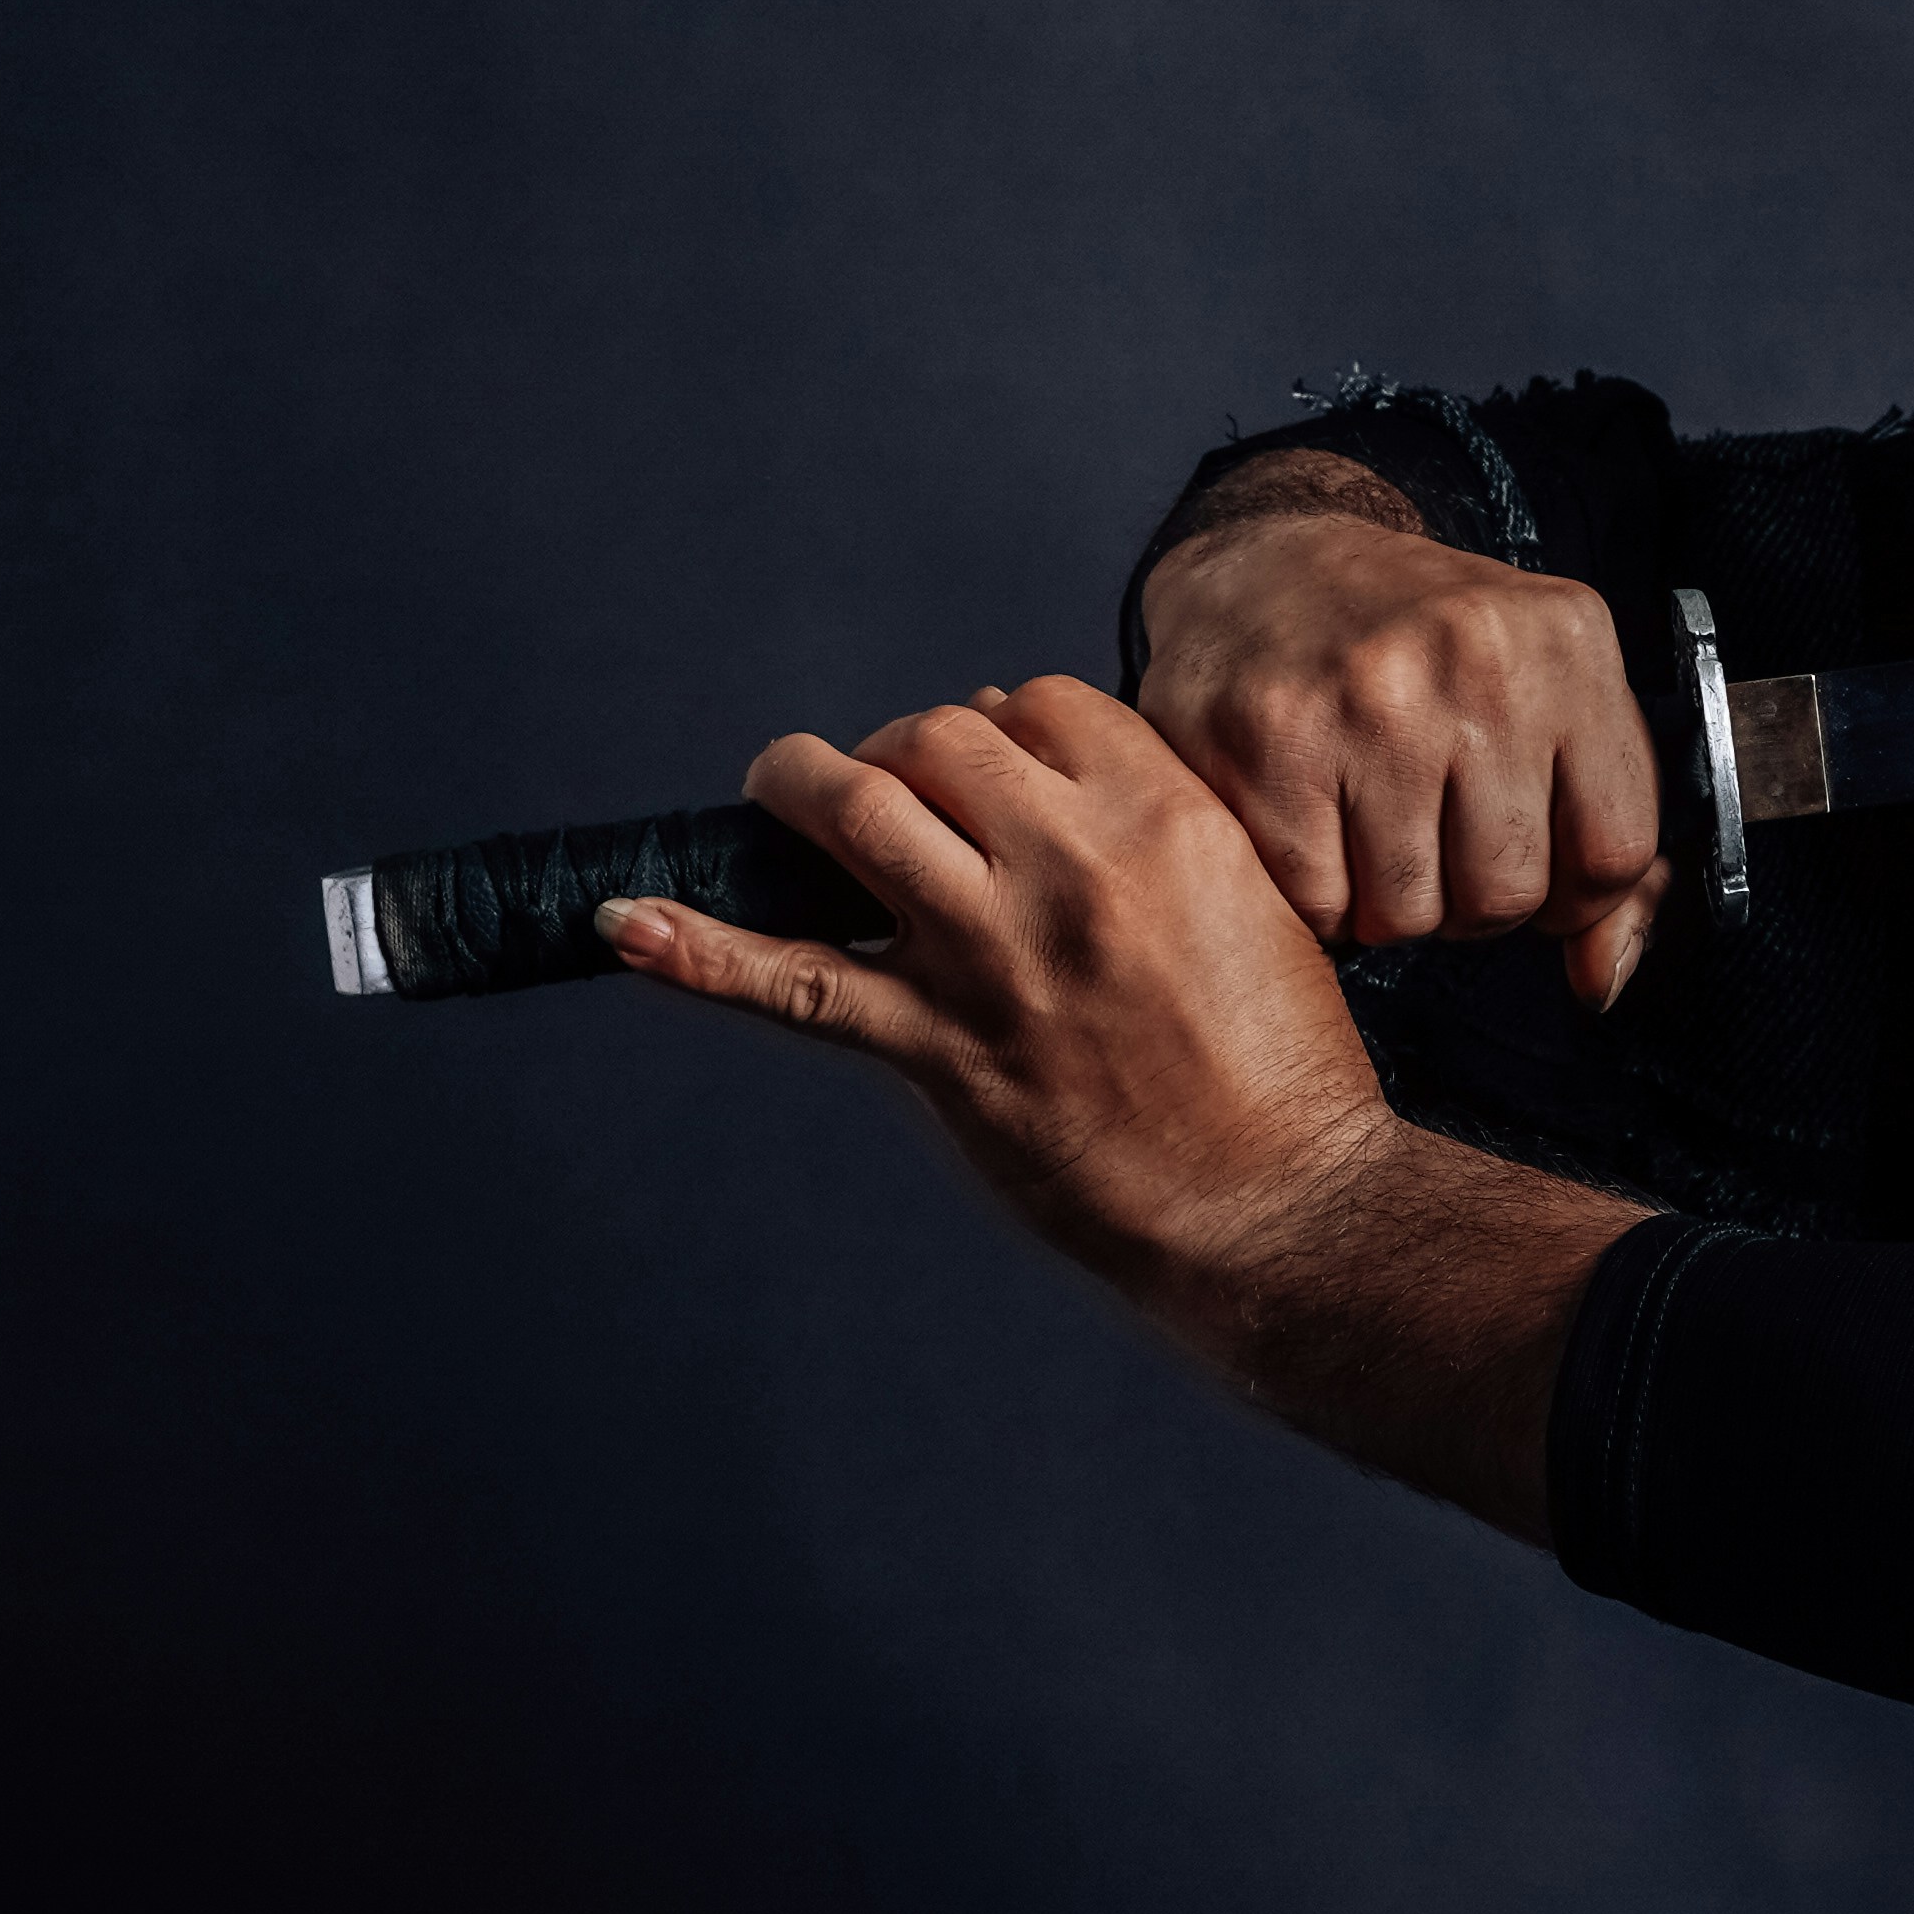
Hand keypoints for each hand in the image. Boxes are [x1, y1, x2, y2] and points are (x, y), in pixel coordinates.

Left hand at [605, 677, 1634, 1537]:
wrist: (1286, 1208)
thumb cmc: (1283, 1063)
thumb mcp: (1255, 900)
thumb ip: (1157, 827)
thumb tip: (1035, 761)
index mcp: (1166, 820)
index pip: (1035, 704)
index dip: (993, 727)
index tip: (981, 769)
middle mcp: (1072, 870)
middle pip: (932, 738)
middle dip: (893, 750)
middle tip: (882, 791)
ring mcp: (995, 960)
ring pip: (853, 814)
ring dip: (795, 785)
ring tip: (776, 794)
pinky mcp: (941, 1052)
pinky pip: (793, 986)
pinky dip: (697, 953)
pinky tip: (627, 925)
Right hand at [1136, 506, 1667, 1006]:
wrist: (1265, 562)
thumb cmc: (1423, 649)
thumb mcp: (1547, 700)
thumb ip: (1600, 843)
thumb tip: (1602, 984)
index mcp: (1567, 642)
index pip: (1615, 851)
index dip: (1573, 896)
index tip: (1533, 870)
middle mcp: (1476, 659)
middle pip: (1507, 894)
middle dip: (1471, 902)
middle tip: (1435, 843)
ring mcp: (1367, 697)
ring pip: (1409, 914)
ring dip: (1388, 903)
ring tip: (1371, 830)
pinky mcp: (1269, 737)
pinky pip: (1318, 904)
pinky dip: (1316, 895)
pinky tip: (1312, 826)